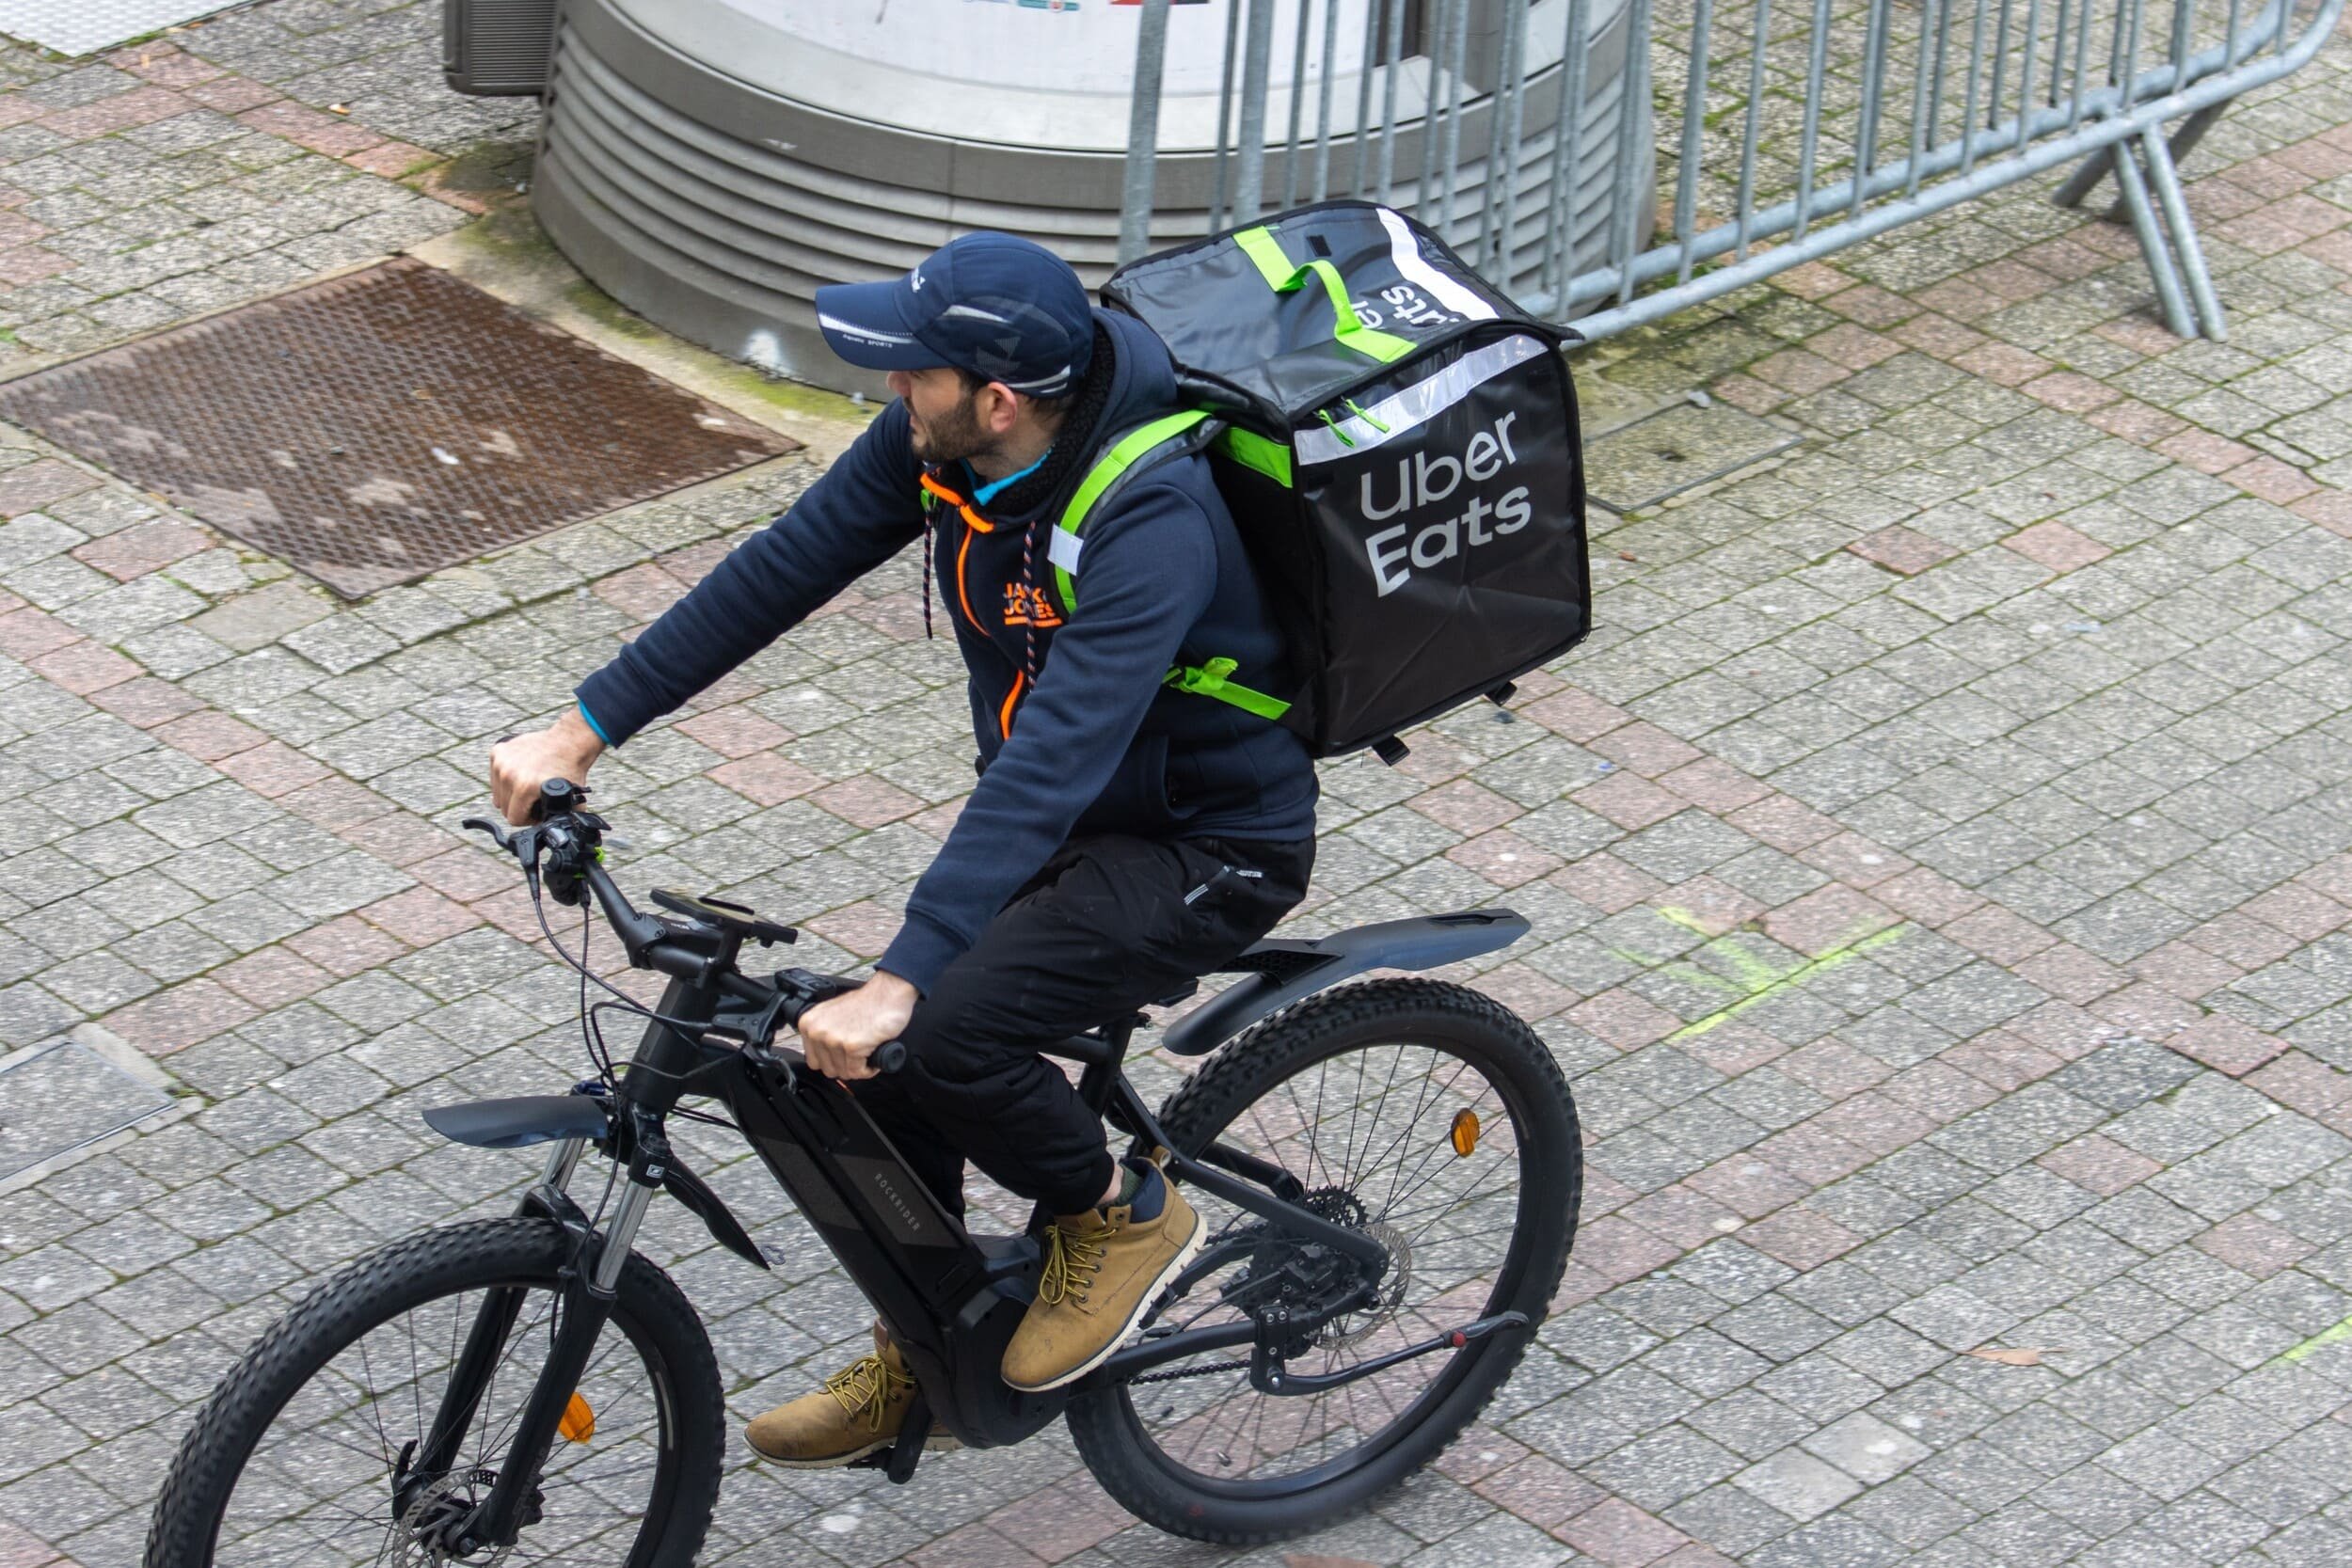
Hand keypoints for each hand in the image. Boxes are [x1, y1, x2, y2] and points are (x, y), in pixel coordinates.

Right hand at [490, 709, 605, 825]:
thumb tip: (560, 836)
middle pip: (503, 807)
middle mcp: (508, 774)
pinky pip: (495, 776)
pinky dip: (505, 778)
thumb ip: (562, 820)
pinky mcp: (497, 751)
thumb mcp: (570, 800)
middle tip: (534, 800)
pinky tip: (521, 774)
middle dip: (519, 807)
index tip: (537, 812)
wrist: (568, 741)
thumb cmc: (570, 769)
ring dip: (511, 794)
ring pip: (497, 793)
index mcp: (524, 787)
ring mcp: (501, 761)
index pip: (514, 819)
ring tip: (528, 787)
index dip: (528, 820)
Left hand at [798, 972, 918, 1081]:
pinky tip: (873, 1058)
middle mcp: (817, 1032)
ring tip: (867, 1055)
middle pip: (828, 1069)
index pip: (814, 1061)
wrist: (888, 993)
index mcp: (809, 1024)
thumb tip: (824, 1056)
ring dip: (859, 1068)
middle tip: (857, 1057)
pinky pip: (858, 1072)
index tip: (843, 1058)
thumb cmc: (866, 1002)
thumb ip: (823, 1033)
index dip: (832, 1062)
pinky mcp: (852, 1046)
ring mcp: (834, 1039)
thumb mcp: (832, 1014)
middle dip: (846, 1066)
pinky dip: (868, 1070)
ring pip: (844, 1072)